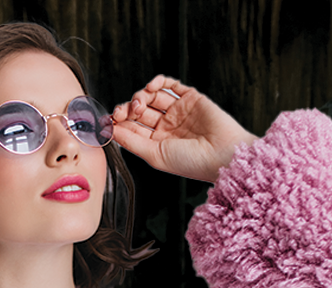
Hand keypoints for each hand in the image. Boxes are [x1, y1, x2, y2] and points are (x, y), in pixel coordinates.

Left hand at [111, 75, 257, 181]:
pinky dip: (159, 82)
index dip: (118, 122)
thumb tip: (109, 130)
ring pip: (152, 97)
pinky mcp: (191, 98)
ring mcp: (178, 111)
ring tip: (140, 103)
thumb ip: (130, 141)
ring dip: (140, 96)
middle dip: (127, 108)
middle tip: (124, 112)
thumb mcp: (154, 155)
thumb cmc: (191, 162)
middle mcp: (166, 126)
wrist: (223, 154)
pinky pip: (171, 85)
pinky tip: (152, 86)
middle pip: (138, 111)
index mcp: (155, 142)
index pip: (130, 127)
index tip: (108, 120)